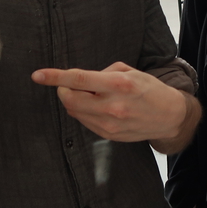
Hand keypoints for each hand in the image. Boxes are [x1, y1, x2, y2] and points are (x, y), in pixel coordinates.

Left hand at [34, 62, 184, 142]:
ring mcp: (110, 124)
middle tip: (68, 84)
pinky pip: (85, 122)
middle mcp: (113, 106)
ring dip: (74, 101)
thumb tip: (80, 80)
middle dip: (62, 89)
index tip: (37, 75)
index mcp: (119, 84)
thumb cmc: (149, 89)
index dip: (54, 77)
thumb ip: (103, 73)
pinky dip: (84, 111)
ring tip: (92, 95)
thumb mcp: (130, 71)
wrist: (169, 116)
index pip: (79, 79)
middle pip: (70, 99)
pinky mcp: (109, 135)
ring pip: (75, 111)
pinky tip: (98, 107)